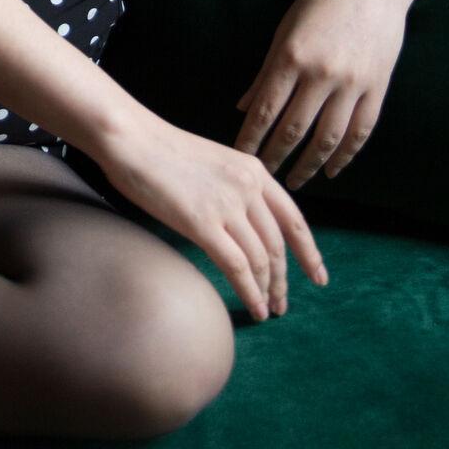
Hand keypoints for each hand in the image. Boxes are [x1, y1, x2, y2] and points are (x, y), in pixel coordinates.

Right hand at [101, 118, 326, 322]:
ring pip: (261, 259)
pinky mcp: (203, 223)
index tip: (317, 275)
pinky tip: (253, 307)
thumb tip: (239, 226)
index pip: (294, 219)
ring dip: (267, 290)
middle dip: (284, 279)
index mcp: (254, 170)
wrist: (130, 138)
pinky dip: (249, 292)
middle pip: (278, 244)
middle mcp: (249, 188)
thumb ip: (232, 190)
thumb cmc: (159, 150)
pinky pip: (237, 266)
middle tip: (283, 303)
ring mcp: (228, 206)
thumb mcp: (213, 163)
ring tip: (268, 310)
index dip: (309, 252)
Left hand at [234, 0, 409, 187]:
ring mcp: (353, 83)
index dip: (251, 138)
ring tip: (295, 181)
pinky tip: (332, 169)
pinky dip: (346, 154)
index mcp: (292, 57)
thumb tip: (243, 108)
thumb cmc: (322, 0)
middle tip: (264, 177)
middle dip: (276, 157)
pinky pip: (361, 130)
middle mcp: (322, 74)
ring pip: (328, 137)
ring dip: (309, 164)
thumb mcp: (286, 29)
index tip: (241, 158)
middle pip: (294, 129)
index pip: (265, 110)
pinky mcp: (378, 87)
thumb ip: (266, 73)